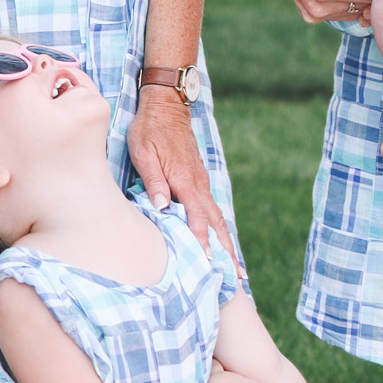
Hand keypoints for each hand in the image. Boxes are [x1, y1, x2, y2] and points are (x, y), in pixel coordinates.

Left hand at [128, 82, 233, 255]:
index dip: (202, 242)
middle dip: (227, 251)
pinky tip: (219, 239)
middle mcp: (198, 184)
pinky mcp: (198, 178)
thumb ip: (154, 181)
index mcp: (185, 180)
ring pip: (217, 217)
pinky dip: (219, 227)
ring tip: (235, 266)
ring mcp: (201, 181)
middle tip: (237, 277)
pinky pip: (212, 208)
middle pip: (216, 223)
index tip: (209, 264)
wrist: (166, 105)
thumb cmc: (149, 129)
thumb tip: (162, 207)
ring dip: (226, 242)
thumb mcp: (144, 152)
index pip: (197, 218)